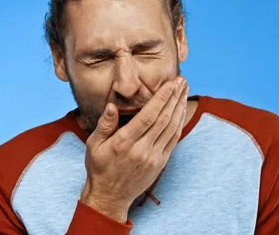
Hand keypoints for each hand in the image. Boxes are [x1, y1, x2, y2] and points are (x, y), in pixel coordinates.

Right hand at [80, 76, 188, 221]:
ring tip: (185, 91)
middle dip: (174, 97)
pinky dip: (179, 123)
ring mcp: (153, 158)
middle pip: (163, 119)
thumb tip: (112, 106)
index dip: (161, 98)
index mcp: (124, 142)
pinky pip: (173, 140)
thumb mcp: (94, 145)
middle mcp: (141, 150)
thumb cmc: (99, 167)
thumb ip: (104, 125)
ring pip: (171, 128)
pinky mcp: (160, 163)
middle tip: (182, 81)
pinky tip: (181, 110)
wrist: (110, 196)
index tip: (170, 83)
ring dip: (180, 108)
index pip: (148, 116)